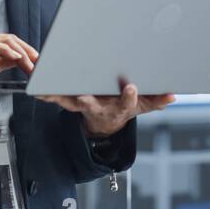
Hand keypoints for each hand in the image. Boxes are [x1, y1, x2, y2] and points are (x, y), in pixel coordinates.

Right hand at [0, 31, 37, 110]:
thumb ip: (2, 62)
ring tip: (31, 65)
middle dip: (27, 51)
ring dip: (22, 54)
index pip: (8, 40)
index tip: (36, 60)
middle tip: (38, 63)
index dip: (25, 49)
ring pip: (6, 41)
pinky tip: (17, 59)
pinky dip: (8, 52)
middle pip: (10, 39)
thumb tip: (19, 60)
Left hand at [36, 78, 175, 136]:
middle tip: (81, 95)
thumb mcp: (143, 106)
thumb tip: (173, 96)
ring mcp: (83, 104)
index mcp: (118, 107)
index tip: (131, 88)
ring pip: (69, 101)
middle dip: (86, 98)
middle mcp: (99, 107)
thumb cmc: (123, 107)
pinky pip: (56, 97)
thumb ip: (156, 101)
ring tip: (45, 89)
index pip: (126, 102)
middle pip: (92, 103)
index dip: (129, 96)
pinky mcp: (70, 101)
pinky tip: (36, 87)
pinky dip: (46, 93)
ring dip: (57, 96)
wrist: (105, 121)